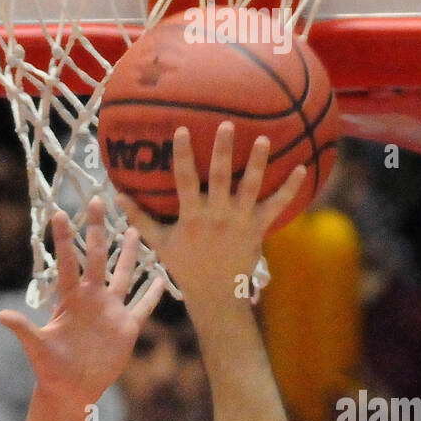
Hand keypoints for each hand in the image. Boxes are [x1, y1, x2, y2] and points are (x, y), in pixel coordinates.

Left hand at [0, 199, 165, 408]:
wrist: (71, 390)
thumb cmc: (51, 369)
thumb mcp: (37, 347)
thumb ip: (24, 329)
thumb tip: (1, 316)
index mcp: (70, 300)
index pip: (67, 263)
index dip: (63, 239)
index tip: (59, 213)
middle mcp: (92, 299)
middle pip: (96, 257)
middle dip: (98, 230)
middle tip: (99, 200)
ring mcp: (111, 311)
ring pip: (124, 275)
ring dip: (130, 254)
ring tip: (135, 230)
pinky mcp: (127, 328)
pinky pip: (143, 307)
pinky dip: (153, 295)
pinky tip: (163, 279)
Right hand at [118, 123, 306, 305]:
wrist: (216, 296)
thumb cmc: (186, 267)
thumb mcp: (160, 244)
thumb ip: (140, 219)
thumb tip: (117, 196)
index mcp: (192, 218)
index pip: (184, 182)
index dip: (183, 156)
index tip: (183, 130)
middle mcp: (216, 217)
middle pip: (220, 178)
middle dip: (223, 151)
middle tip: (228, 125)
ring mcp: (239, 222)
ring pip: (250, 188)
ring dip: (258, 163)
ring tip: (265, 139)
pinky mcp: (257, 229)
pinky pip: (277, 206)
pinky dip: (291, 189)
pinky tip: (303, 168)